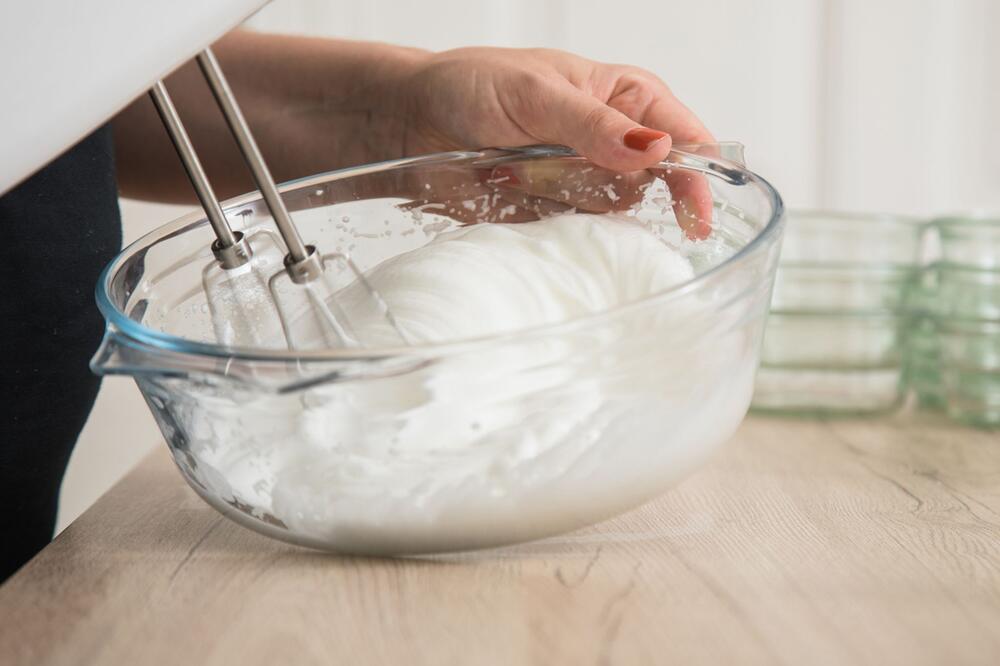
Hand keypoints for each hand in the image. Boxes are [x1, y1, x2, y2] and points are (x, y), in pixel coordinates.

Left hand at [398, 47, 715, 236]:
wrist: (410, 122)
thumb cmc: (472, 86)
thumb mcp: (535, 93)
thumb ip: (594, 124)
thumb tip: (655, 150)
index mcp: (624, 97)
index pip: (683, 137)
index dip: (696, 175)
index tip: (693, 214)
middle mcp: (612, 143)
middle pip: (652, 186)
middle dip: (609, 186)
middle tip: (557, 170)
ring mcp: (582, 182)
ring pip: (609, 215)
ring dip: (564, 200)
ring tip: (513, 168)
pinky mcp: (553, 215)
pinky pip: (573, 237)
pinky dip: (547, 225)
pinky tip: (512, 194)